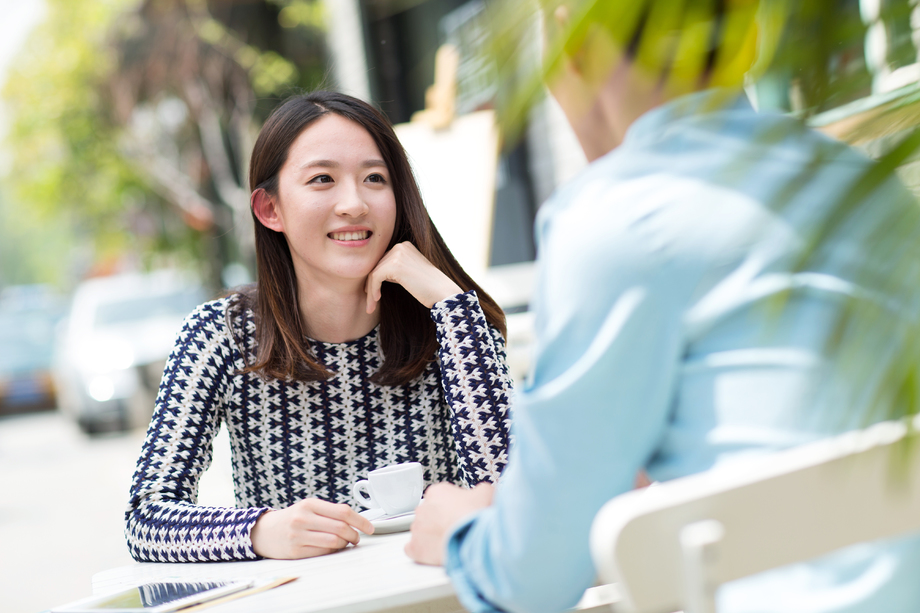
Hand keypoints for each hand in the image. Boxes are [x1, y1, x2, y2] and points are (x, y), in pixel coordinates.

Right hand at [250, 498, 374, 559]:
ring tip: (345, 543)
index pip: (343, 512)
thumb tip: (356, 520)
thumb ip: (330, 511)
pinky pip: (323, 553)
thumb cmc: (293, 518)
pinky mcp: (295, 552)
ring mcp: (298, 535)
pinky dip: (332, 551)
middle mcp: (303, 518)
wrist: (264, 531)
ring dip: (345, 544)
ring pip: (334, 542)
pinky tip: (332, 548)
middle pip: (341, 527)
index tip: (370, 528)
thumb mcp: (308, 507)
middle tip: (356, 538)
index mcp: (310, 504)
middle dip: (354, 535)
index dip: (360, 521)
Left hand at [365, 242, 461, 313]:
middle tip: (370, 303)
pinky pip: (375, 278)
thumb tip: (375, 276)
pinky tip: (376, 300)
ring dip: (370, 291)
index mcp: (405, 246)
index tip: (374, 294)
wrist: (443, 293)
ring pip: (373, 273)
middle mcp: (400, 246)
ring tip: (371, 306)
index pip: (383, 261)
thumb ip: (395, 270)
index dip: (376, 279)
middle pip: (376, 266)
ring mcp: (397, 254)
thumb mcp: (410, 273)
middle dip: (371, 286)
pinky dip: (373, 290)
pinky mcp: (394, 265)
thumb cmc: (429, 288)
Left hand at [405, 482, 494, 565]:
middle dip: (441, 521)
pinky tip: (435, 552)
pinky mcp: (415, 547)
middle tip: (455, 528)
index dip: (451, 506)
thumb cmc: (475, 515)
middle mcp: (423, 508)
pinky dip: (422, 551)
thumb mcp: (486, 493)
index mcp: (437, 492)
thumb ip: (481, 489)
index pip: (440, 497)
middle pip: (430, 514)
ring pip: (422, 531)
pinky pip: (413, 548)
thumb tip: (482, 492)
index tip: (459, 513)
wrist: (470, 537)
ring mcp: (417, 528)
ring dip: (432, 536)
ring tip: (450, 541)